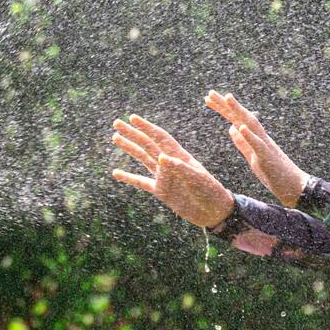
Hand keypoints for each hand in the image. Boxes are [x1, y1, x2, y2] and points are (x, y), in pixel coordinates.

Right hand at [110, 114, 234, 227]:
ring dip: (129, 148)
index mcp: (179, 156)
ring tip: (115, 137)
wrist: (213, 211)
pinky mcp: (161, 191)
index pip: (160, 137)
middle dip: (133, 133)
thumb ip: (180, 168)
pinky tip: (115, 173)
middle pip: (148, 144)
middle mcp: (170, 163)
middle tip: (117, 122)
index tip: (132, 118)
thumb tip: (161, 158)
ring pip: (142, 158)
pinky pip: (141, 182)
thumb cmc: (209, 191)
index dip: (146, 127)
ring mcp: (164, 176)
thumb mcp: (197, 178)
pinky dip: (128, 177)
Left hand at [204, 90, 308, 207]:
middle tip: (210, 93)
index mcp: (255, 139)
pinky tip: (239, 127)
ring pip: (252, 125)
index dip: (223, 109)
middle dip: (226, 105)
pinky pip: (258, 145)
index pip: (236, 120)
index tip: (208, 99)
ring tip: (227, 98)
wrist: (296, 187)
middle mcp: (261, 138)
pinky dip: (249, 136)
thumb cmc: (275, 174)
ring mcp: (266, 146)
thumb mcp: (253, 158)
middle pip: (242, 117)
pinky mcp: (268, 158)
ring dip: (239, 111)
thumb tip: (231, 128)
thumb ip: (242, 143)